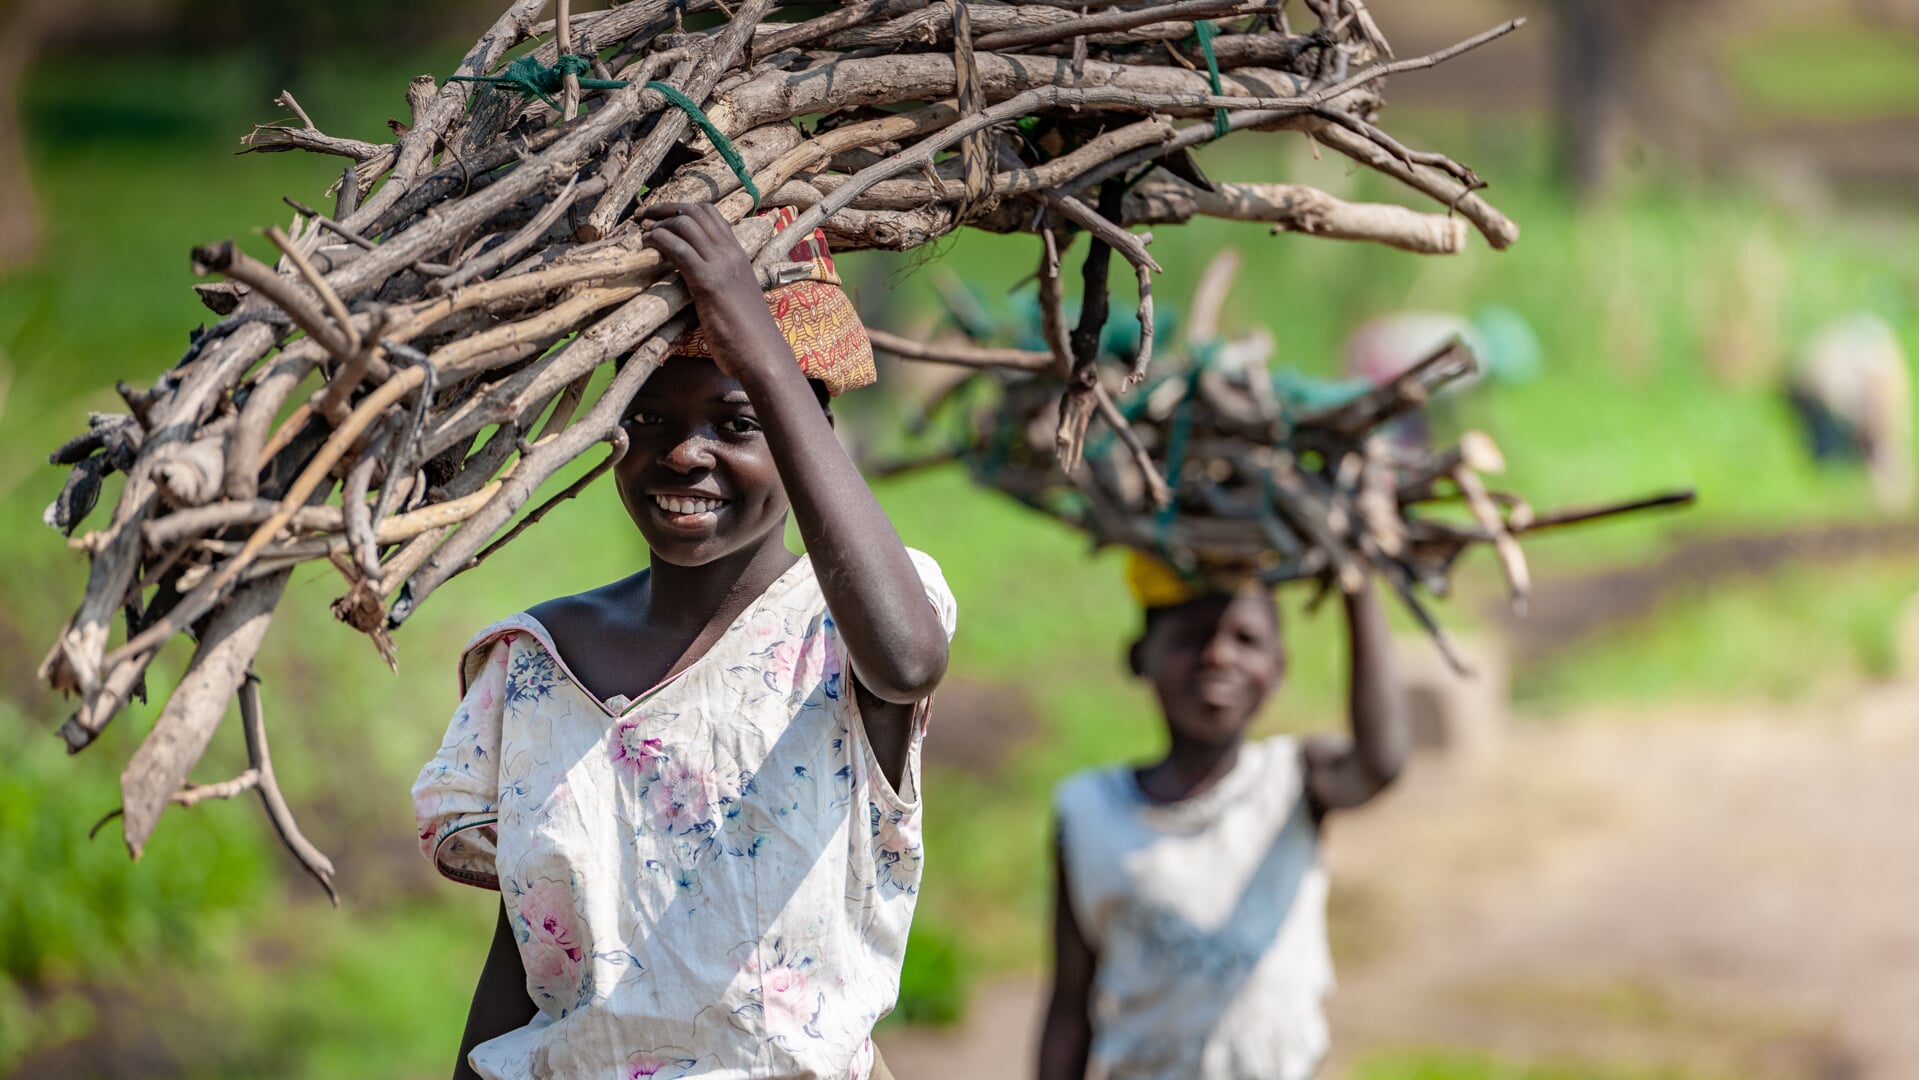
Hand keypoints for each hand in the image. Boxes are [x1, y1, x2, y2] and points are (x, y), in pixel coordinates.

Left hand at [641, 203, 789, 381]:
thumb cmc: (748, 335)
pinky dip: (660, 241)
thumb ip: (719, 281)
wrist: (763, 355)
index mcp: (739, 255)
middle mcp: (732, 254)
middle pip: (696, 212)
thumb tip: (696, 280)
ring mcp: (722, 266)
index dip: (682, 208)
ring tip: (642, 233)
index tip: (660, 216)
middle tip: (643, 216)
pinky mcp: (709, 283)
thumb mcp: (735, 298)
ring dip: (659, 224)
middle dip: (665, 209)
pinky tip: (648, 245)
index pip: (711, 214)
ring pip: (687, 225)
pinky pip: (680, 249)